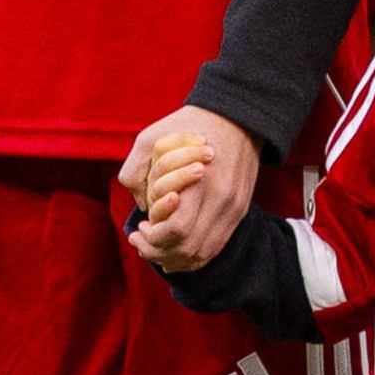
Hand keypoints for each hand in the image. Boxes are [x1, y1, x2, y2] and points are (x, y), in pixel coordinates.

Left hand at [119, 105, 257, 271]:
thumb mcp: (151, 137)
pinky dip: (195, 255)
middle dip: (159, 252)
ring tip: (157, 248)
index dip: (152, 238)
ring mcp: (234, 208)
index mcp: (200, 182)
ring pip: (203, 254)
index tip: (139, 228)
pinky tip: (177, 248)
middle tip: (141, 241)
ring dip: (176, 258)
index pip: (175, 230)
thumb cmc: (189, 125)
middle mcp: (221, 200)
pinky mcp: (240, 210)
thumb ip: (134, 170)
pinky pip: (216, 246)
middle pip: (188, 248)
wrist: (238, 115)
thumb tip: (140, 206)